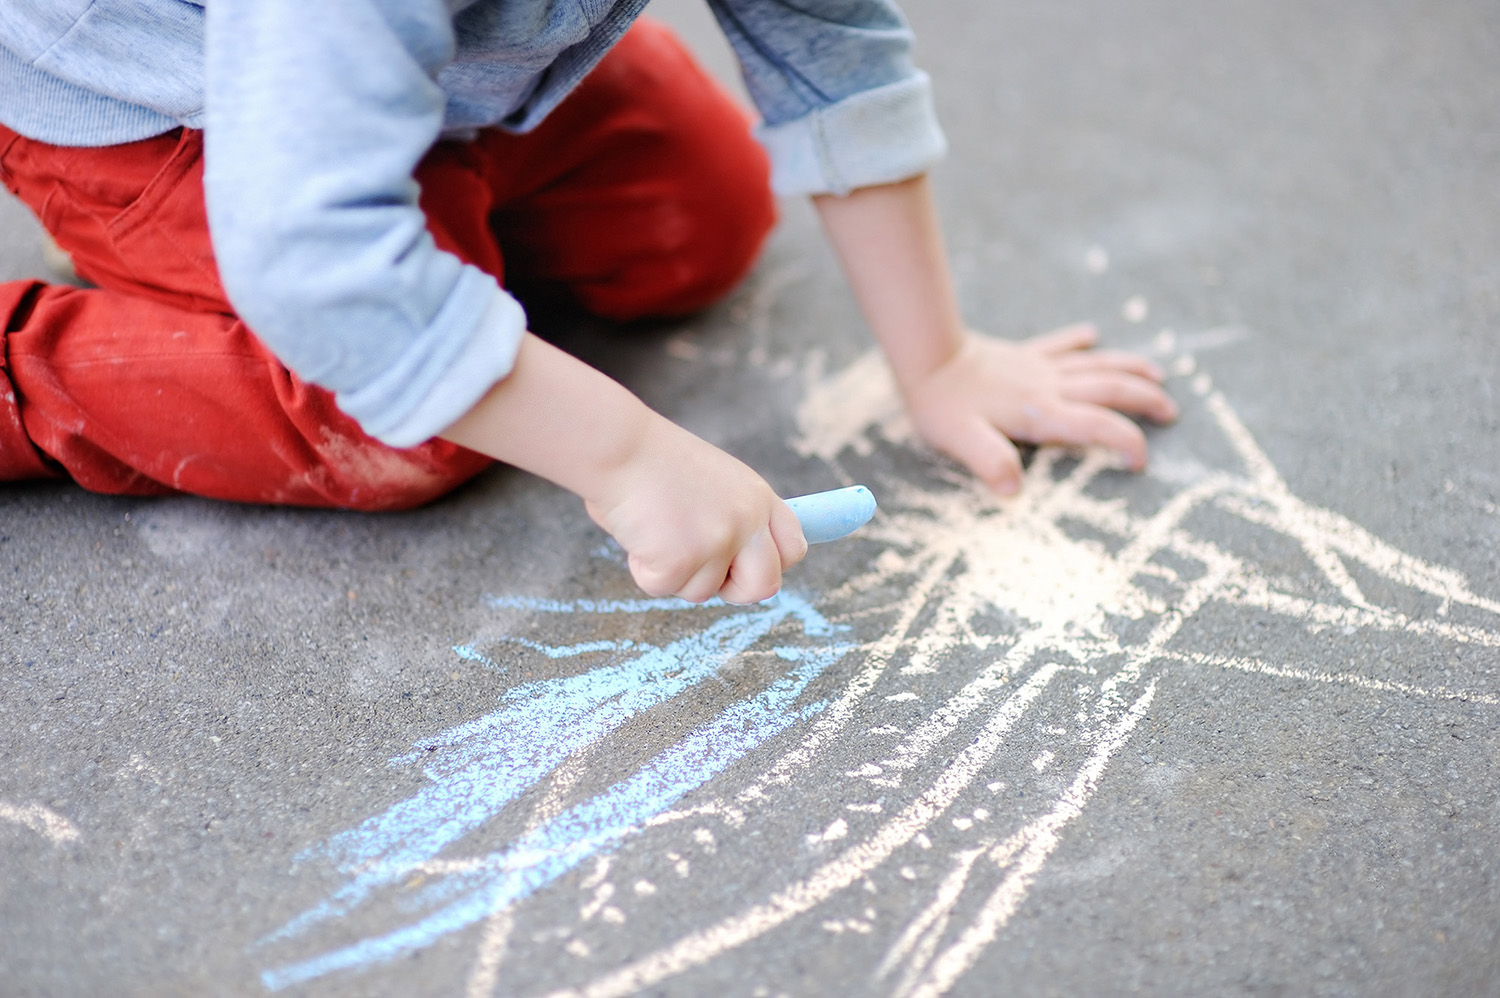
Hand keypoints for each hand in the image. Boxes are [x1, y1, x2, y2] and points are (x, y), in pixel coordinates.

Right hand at [582, 415, 807, 602]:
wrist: (618, 446)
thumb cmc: (653, 462)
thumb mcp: (715, 481)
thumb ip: (734, 517)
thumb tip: (735, 561)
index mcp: (758, 498)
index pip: (794, 548)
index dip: (772, 565)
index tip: (745, 567)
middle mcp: (747, 521)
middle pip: (764, 586)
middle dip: (733, 590)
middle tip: (699, 569)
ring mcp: (717, 542)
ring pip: (702, 591)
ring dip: (674, 572)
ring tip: (654, 529)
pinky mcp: (680, 561)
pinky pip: (663, 587)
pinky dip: (644, 570)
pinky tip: (637, 533)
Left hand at [901, 323, 1177, 493]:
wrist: (927, 356)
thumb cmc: (942, 405)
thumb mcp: (962, 442)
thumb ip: (991, 463)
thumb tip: (1014, 491)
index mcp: (1040, 412)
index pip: (1097, 426)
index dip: (1125, 442)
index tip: (1140, 461)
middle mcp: (1048, 387)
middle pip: (1109, 389)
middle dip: (1144, 400)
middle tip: (1171, 413)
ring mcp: (1038, 367)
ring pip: (1095, 364)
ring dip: (1129, 368)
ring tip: (1158, 374)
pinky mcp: (1023, 354)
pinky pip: (1058, 345)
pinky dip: (1078, 341)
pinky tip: (1091, 334)